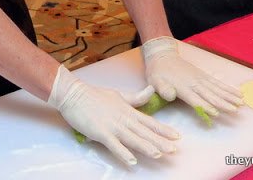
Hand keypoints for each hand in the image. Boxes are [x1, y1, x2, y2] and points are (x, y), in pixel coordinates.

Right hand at [47, 65, 178, 165]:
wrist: (75, 95)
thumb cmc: (96, 95)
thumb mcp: (119, 94)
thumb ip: (136, 98)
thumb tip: (151, 91)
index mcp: (128, 110)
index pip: (149, 122)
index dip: (163, 129)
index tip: (177, 136)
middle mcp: (124, 119)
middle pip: (144, 132)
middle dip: (160, 141)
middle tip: (174, 150)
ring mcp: (113, 126)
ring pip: (132, 138)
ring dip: (146, 147)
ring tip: (159, 154)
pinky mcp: (101, 132)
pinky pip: (114, 145)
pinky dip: (123, 153)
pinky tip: (132, 161)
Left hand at [142, 37, 243, 116]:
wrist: (162, 54)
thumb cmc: (157, 71)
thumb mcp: (154, 81)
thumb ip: (163, 89)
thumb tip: (171, 96)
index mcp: (182, 87)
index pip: (195, 99)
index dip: (206, 106)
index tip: (217, 113)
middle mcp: (193, 82)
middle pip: (210, 94)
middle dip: (223, 102)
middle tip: (235, 110)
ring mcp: (200, 78)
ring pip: (217, 88)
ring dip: (229, 95)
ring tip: (241, 102)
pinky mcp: (202, 75)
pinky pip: (217, 82)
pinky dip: (227, 87)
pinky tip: (236, 91)